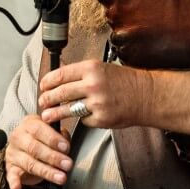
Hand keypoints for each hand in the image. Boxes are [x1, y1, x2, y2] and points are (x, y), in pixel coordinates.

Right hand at [4, 114, 72, 188]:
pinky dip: (14, 182)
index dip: (53, 139)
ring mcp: (13, 153)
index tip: (66, 147)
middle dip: (53, 157)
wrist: (23, 146)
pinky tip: (17, 188)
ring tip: (60, 178)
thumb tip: (66, 142)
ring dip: (46, 172)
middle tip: (67, 164)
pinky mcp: (10, 168)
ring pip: (30, 163)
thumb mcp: (51, 131)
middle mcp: (19, 137)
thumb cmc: (41, 138)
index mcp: (29, 124)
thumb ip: (60, 135)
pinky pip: (12, 175)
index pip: (39, 129)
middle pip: (35, 148)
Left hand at [37, 59, 152, 129]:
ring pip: (67, 109)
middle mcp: (93, 84)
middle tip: (43, 101)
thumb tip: (59, 78)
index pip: (60, 75)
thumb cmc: (126, 81)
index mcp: (91, 68)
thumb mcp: (102, 68)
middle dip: (47, 99)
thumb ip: (82, 73)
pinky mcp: (101, 119)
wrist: (146, 95)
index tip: (43, 86)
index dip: (47, 82)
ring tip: (48, 115)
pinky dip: (82, 119)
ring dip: (54, 113)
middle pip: (60, 93)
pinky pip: (84, 120)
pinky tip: (84, 116)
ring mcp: (97, 103)